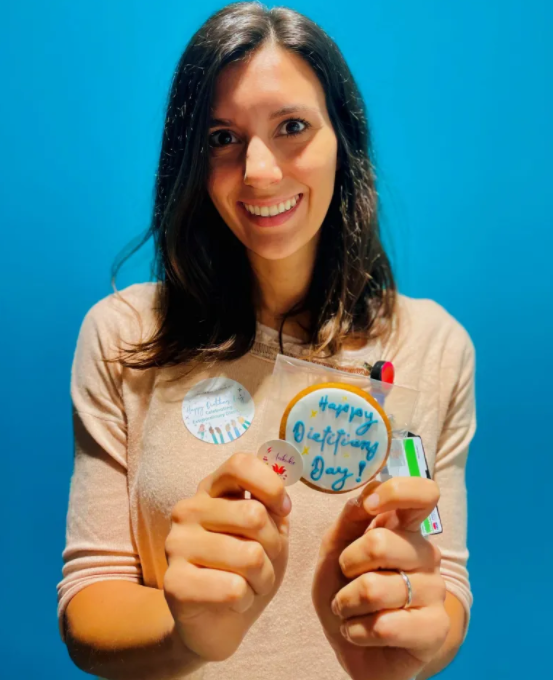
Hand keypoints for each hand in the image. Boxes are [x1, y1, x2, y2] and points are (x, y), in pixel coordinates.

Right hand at [164, 453, 290, 660]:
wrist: (216, 622)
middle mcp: (187, 510)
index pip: (240, 465)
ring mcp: (176, 544)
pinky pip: (233, 589)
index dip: (270, 485)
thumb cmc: (245, 570)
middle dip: (274, 546)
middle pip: (254, 515)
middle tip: (264, 562)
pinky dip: (246, 600)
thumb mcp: (267, 533)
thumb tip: (281, 503)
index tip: (284, 509)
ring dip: (263, 578)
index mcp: (210, 490)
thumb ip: (272, 509)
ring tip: (249, 584)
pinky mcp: (173, 583)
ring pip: (249, 556)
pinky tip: (232, 602)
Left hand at [312, 478, 448, 679]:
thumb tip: (367, 495)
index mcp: (405, 528)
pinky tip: (360, 633)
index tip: (368, 506)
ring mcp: (435, 591)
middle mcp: (425, 553)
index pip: (424, 494)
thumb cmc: (344, 588)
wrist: (351, 643)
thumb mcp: (334, 548)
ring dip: (346, 604)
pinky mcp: (436, 628)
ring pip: (375, 588)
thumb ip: (350, 519)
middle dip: (346, 565)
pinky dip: (357, 632)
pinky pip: (385, 626)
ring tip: (349, 610)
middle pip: (380, 542)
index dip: (396, 492)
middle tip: (346, 580)